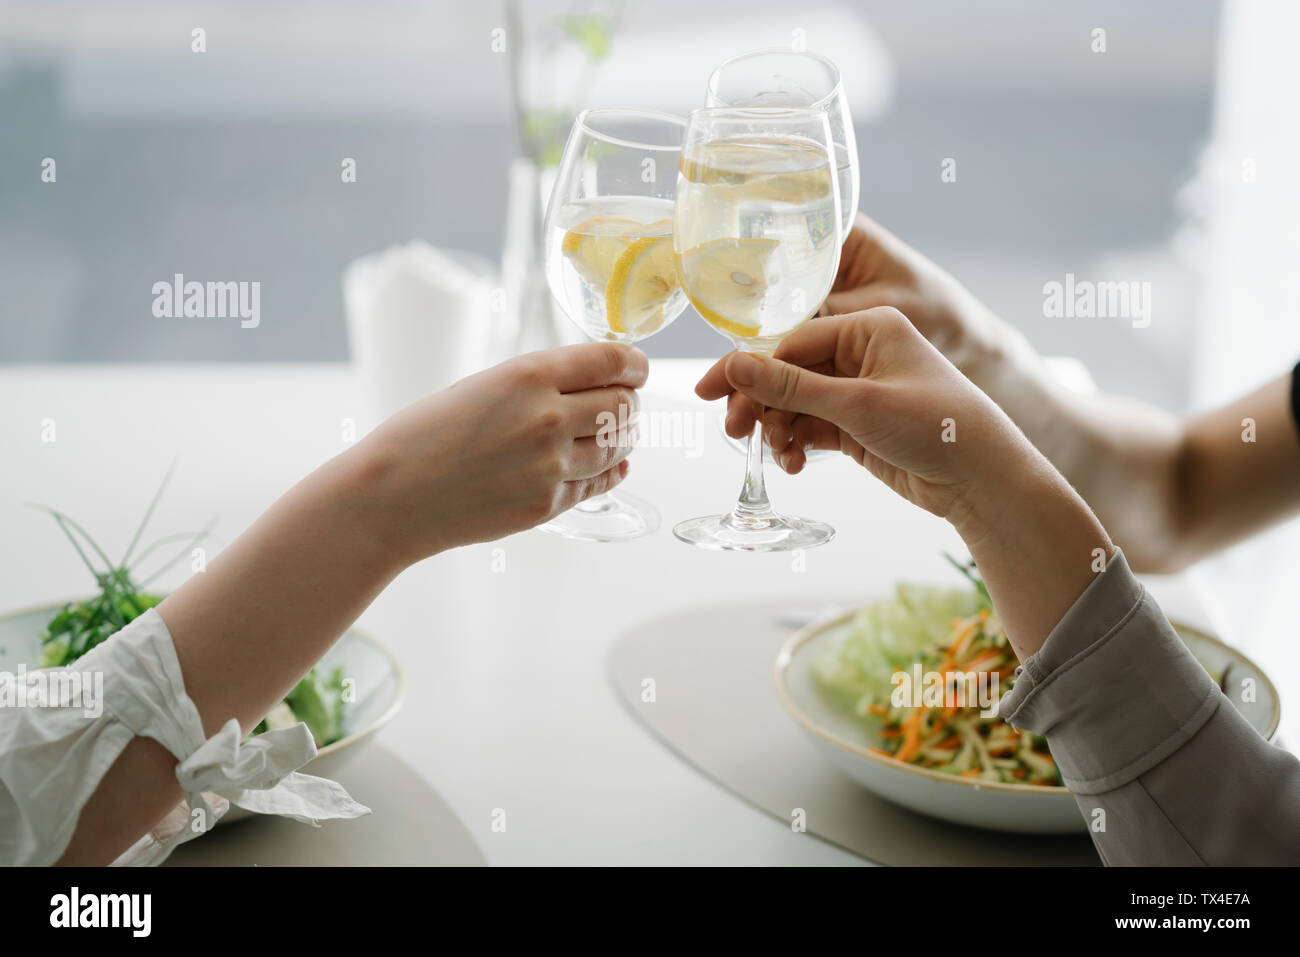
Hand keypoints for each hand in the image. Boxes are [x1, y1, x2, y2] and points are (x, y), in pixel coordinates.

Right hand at [357, 341, 647, 559]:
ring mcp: (551, 467)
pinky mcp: (548, 505)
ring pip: (619, 445)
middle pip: (623, 404)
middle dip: (627, 400)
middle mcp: (547, 419)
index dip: (634, 363)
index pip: (613, 362)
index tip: (637, 368)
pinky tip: (610, 464)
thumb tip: (595, 381)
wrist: (391, 496)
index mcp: (529, 376)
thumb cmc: (426, 434)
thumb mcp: (483, 384)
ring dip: (621, 436)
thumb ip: (540, 381)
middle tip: (619, 401)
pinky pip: (600, 482)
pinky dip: (611, 470)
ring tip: (610, 432)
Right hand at [725, 213, 1023, 444]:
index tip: (710, 390)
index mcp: (868, 327)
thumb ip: (790, 386)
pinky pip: (811, 428)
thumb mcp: (857, 403)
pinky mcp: (858, 426)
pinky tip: (794, 464)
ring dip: (778, 428)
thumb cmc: (936, 426)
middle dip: (761, 403)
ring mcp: (859, 391)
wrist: (982, 480)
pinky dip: (797, 444)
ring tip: (776, 454)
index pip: (791, 341)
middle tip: (733, 431)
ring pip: (795, 404)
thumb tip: (734, 366)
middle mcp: (861, 353)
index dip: (748, 367)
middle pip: (788, 373)